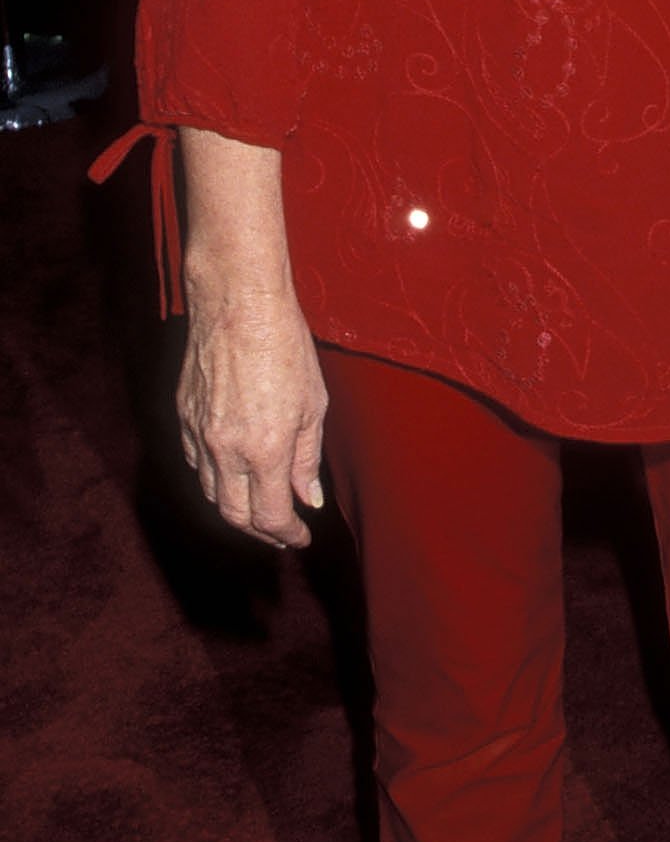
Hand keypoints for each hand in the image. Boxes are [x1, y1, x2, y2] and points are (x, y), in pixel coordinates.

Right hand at [178, 283, 327, 546]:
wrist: (237, 303)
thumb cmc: (285, 346)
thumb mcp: (313, 404)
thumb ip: (306, 458)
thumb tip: (307, 499)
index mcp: (265, 448)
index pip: (271, 515)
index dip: (287, 534)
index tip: (300, 538)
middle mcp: (226, 449)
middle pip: (235, 515)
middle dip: (260, 532)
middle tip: (281, 534)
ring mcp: (199, 434)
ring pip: (211, 492)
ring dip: (236, 509)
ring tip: (260, 508)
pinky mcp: (183, 417)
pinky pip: (196, 463)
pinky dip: (215, 478)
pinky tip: (233, 474)